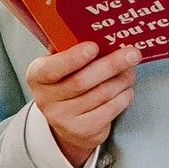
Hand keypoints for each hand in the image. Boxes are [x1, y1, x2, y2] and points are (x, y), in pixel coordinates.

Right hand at [26, 37, 141, 167]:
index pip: (51, 68)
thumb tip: (107, 36)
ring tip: (131, 71)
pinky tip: (127, 90)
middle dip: (110, 66)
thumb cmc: (69, 80)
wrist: (69, 119)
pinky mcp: (80, 131)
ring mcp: (61, 118)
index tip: (94, 47)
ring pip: (99, 95)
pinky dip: (123, 98)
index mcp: (37, 75)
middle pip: (81, 81)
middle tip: (132, 54)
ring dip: (120, 81)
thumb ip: (74, 49)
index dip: (73, 58)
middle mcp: (45, 99)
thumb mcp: (63, 63)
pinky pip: (108, 111)